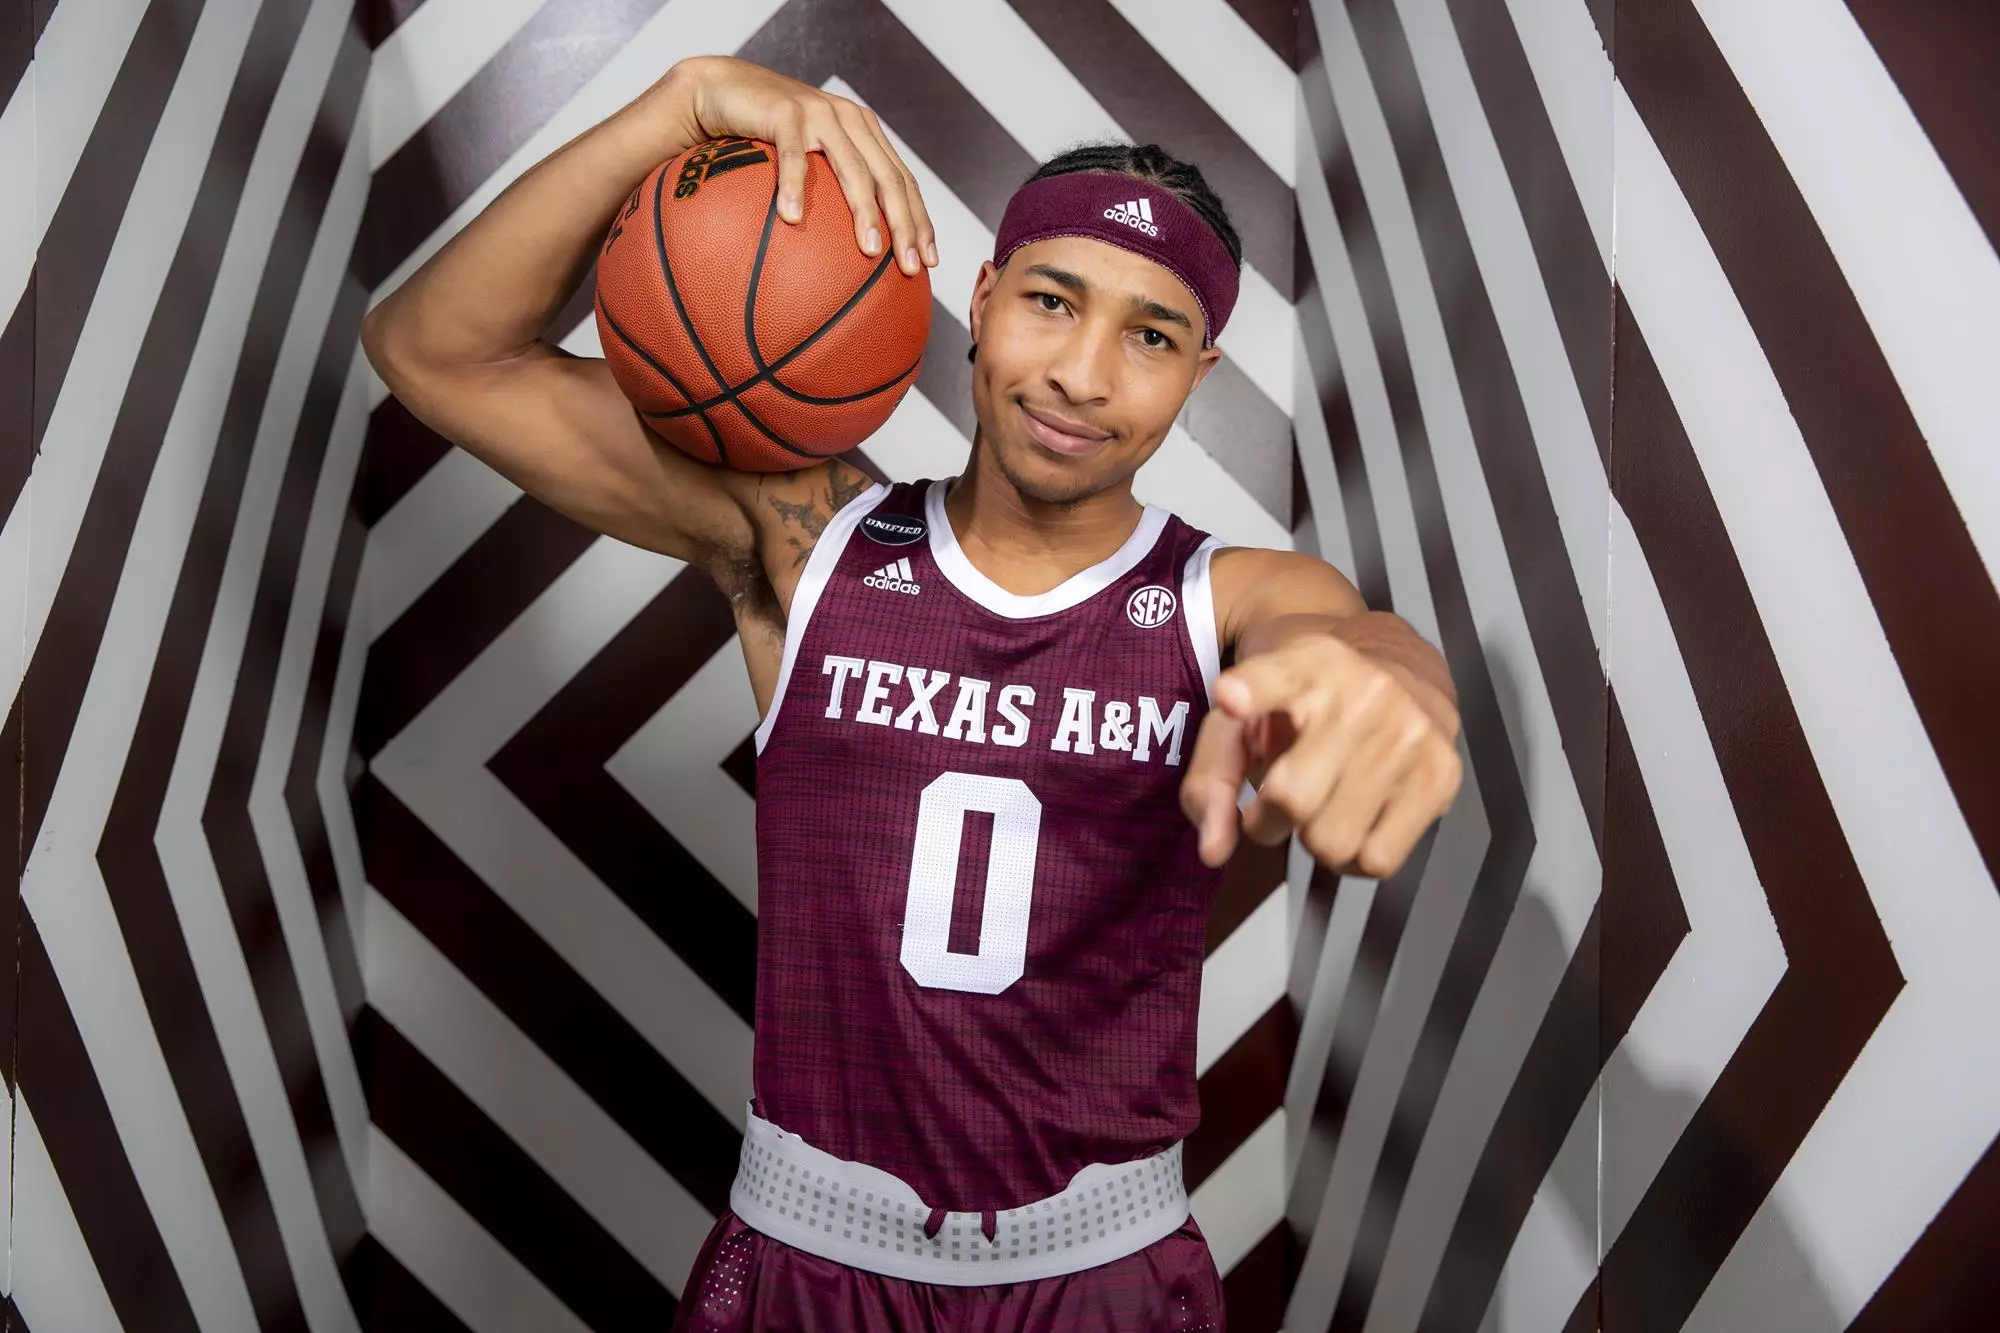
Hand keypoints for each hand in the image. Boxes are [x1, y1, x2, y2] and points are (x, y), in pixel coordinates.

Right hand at [660, 56, 936, 275]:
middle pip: (889, 179)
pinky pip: (793, 157)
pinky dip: (795, 187)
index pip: (903, 181)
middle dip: (906, 224)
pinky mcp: (785, 112)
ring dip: (865, 212)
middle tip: (911, 266)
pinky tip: (793, 218)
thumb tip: (851, 251)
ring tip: (871, 251)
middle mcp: (851, 120)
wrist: (723, 89)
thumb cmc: (765, 136)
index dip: (920, 221)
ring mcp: (821, 113)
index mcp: (865, 133)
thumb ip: (833, 189)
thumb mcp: (809, 160)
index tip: (930, 263)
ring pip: (854, 169)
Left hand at [1180, 635, 1461, 876]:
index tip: (1231, 696)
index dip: (1252, 689)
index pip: (1276, 675)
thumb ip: (1212, 778)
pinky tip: (1354, 822)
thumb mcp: (1249, 718)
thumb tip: (1213, 849)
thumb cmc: (1310, 707)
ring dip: (1313, 841)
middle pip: (1291, 797)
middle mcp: (1363, 693)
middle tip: (1278, 802)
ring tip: (1322, 806)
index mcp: (1308, 665)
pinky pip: (1376, 860)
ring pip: (1332, 841)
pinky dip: (1353, 859)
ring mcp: (1408, 733)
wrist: (1402, 671)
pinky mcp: (1440, 774)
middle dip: (1269, 820)